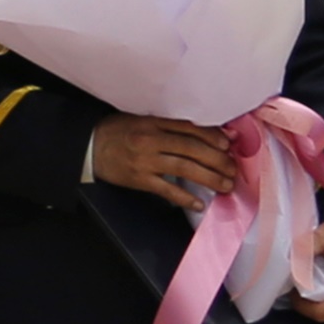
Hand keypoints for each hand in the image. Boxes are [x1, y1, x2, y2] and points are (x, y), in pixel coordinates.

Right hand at [92, 114, 239, 210]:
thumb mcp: (143, 120)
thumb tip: (203, 134)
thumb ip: (170, 126)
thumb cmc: (118, 131)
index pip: (189, 128)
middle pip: (191, 149)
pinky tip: (200, 203)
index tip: (228, 145)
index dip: (212, 136)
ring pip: (184, 168)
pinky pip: (166, 190)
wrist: (90, 146)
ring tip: (226, 185)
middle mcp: (151, 140)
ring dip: (209, 177)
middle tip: (233, 169)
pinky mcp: (139, 180)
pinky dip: (184, 197)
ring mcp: (145, 161)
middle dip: (217, 159)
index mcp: (154, 123)